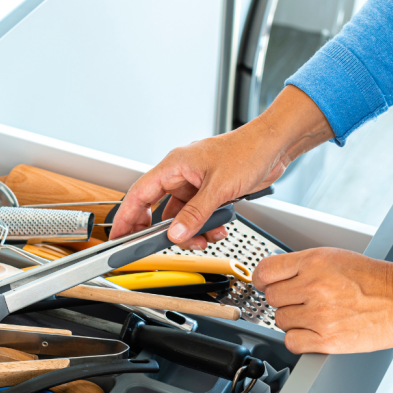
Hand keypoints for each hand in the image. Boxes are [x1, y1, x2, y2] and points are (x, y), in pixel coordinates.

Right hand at [110, 86, 332, 249]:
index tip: (118, 236)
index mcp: (174, 166)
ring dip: (191, 231)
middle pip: (158, 209)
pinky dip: (205, 226)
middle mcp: (181, 175)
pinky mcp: (210, 192)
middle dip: (164, 231)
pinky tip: (218, 228)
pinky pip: (198, 215)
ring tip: (205, 237)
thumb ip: (195, 214)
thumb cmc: (248, 150)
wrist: (274, 146)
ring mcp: (195, 184)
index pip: (139, 194)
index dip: (126, 217)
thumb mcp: (218, 188)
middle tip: (164, 246)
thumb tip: (175, 233)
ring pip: (181, 216)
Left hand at [254, 248, 392, 353]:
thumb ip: (305, 265)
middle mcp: (314, 286)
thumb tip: (275, 277)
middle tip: (303, 300)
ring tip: (317, 314)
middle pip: (271, 297)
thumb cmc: (379, 281)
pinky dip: (299, 339)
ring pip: (280, 320)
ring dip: (294, 319)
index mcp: (315, 261)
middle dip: (284, 299)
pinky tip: (314, 332)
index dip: (263, 279)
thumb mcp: (338, 258)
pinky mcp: (327, 340)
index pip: (266, 271)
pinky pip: (291, 342)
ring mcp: (319, 314)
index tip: (266, 284)